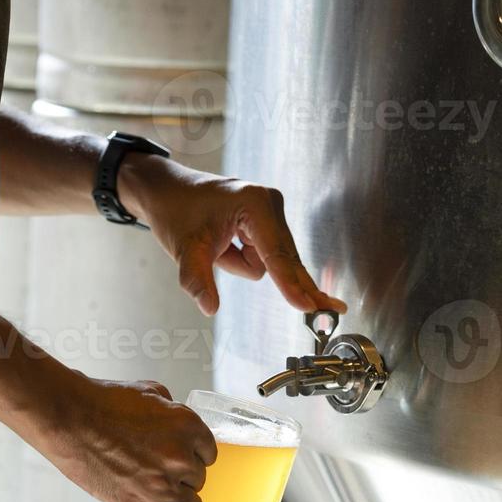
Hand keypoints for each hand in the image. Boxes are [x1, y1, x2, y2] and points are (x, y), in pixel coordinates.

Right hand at [30, 372, 217, 501]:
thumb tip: (176, 421)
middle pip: (199, 479)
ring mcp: (164, 485)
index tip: (179, 457)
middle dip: (182, 475)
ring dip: (179, 500)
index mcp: (188, 426)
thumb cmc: (105, 403)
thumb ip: (172, 410)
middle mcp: (181, 457)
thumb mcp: (149, 391)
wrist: (72, 421)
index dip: (193, 455)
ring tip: (160, 493)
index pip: (209, 453)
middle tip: (158, 470)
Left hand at [120, 155, 348, 316]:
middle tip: (335, 310)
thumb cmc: (176, 211)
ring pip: (270, 260)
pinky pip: (264, 254)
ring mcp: (270, 209)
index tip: (309, 306)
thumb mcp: (184, 249)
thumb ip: (198, 280)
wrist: (166, 191)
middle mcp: (269, 203)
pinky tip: (224, 246)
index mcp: (254, 204)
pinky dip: (245, 258)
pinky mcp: (266, 218)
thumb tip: (209, 307)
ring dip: (242, 263)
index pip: (277, 255)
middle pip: (285, 258)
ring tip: (216, 248)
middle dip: (287, 282)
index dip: (292, 284)